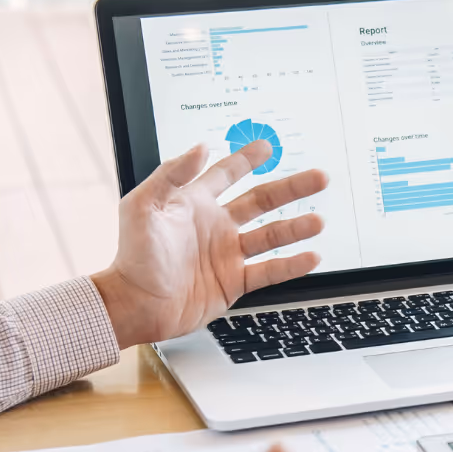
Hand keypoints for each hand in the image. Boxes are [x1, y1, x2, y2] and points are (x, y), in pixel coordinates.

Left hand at [91, 141, 328, 349]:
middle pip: (262, 201)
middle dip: (291, 188)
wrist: (137, 304)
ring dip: (296, 227)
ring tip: (319, 221)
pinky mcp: (234, 282)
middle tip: (319, 178)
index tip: (268, 147)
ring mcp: (227, 255)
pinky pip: (269, 271)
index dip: (247, 160)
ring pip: (271, 236)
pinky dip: (291, 265)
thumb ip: (171, 174)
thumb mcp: (143, 205)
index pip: (226, 174)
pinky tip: (310, 257)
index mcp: (194, 204)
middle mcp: (216, 226)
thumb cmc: (133, 256)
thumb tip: (201, 148)